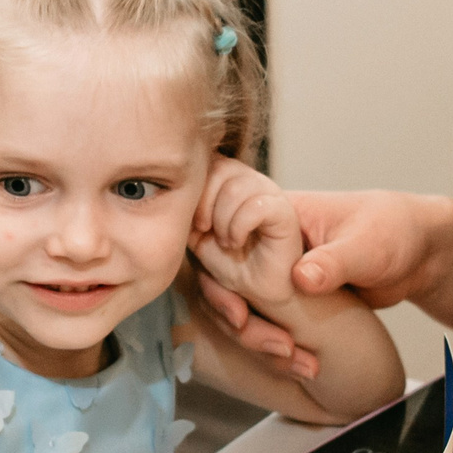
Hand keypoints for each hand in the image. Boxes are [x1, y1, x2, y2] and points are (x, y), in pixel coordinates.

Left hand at [189, 157, 307, 313]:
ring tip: (225, 241)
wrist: (259, 290)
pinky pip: (257, 206)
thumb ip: (186, 211)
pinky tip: (238, 242)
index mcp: (232, 180)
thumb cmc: (233, 263)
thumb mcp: (198, 235)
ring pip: (236, 187)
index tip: (194, 222)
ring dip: (223, 220)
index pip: (207, 162)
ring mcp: (270, 193)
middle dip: (205, 203)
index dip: (195, 191)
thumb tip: (168, 192)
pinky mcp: (284, 211)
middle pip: (220, 168)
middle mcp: (253, 180)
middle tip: (205, 230)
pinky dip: (239, 227)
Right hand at [194, 188, 447, 373]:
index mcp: (276, 214)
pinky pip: (265, 323)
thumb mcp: (366, 242)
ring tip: (293, 359)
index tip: (237, 300)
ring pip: (239, 307)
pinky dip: (275, 348)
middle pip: (221, 278)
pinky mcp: (288, 302)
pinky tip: (300, 365)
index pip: (223, 229)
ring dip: (257, 339)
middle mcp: (264, 244)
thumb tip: (301, 278)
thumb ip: (334, 260)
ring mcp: (273, 275)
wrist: (419, 255)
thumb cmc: (393, 229)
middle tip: (270, 341)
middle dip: (234, 316)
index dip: (215, 265)